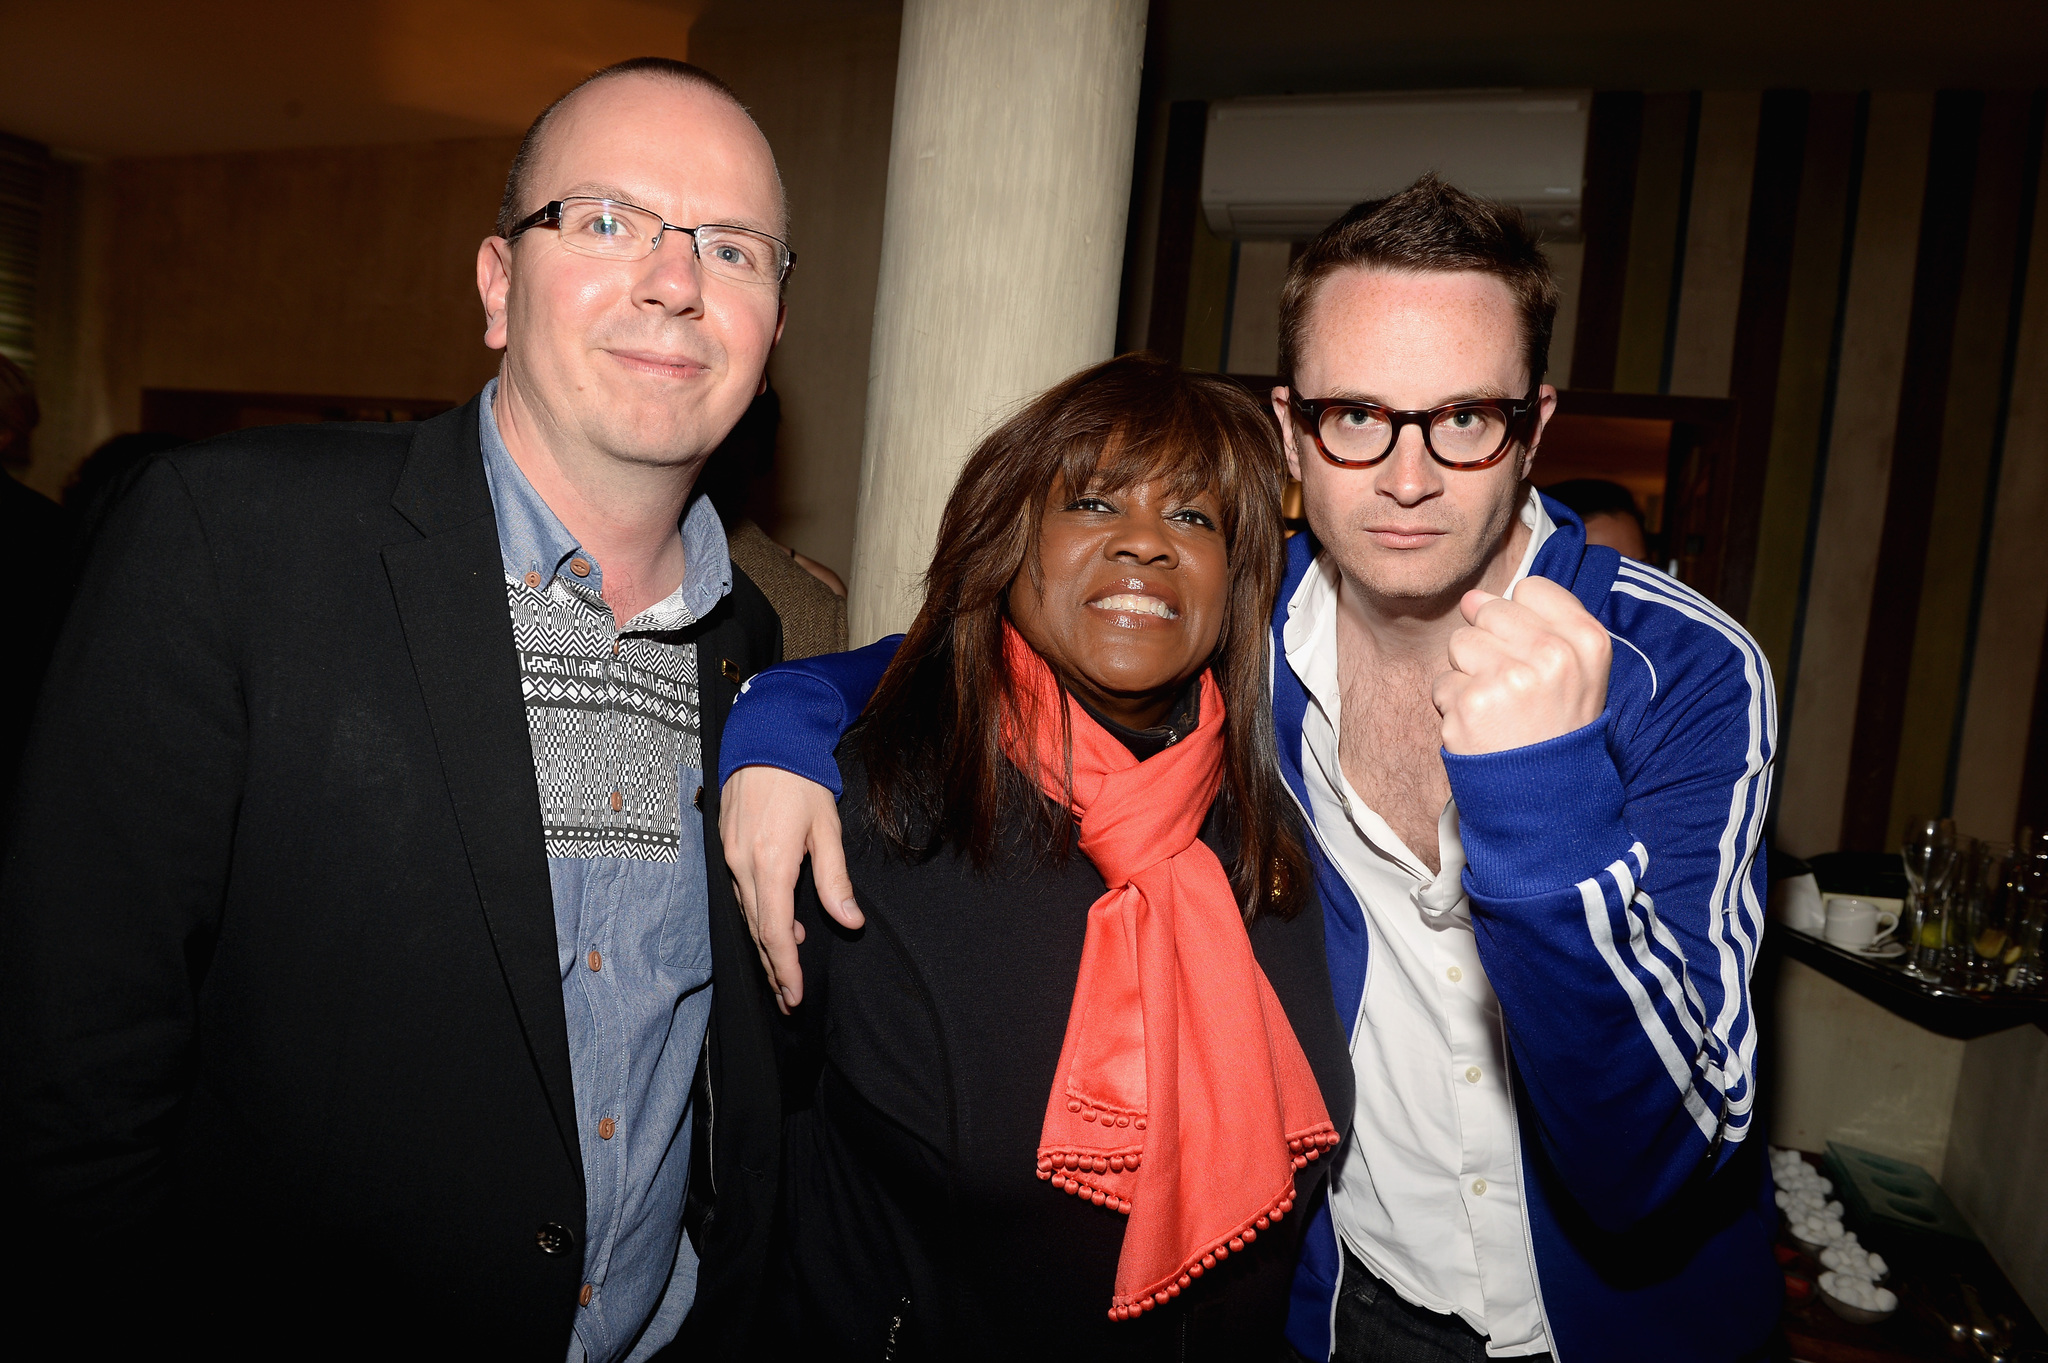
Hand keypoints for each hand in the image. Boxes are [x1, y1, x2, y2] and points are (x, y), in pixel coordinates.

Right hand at [719, 765, 860, 1011]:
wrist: (765, 741)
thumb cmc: (800, 781)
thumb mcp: (827, 830)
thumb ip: (835, 880)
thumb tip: (850, 922)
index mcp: (770, 864)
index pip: (776, 932)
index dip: (786, 968)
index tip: (794, 996)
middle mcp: (742, 867)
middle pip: (757, 931)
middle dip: (774, 968)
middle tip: (789, 999)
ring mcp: (730, 858)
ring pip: (747, 915)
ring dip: (767, 944)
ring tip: (787, 970)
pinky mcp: (727, 850)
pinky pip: (741, 894)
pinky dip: (759, 916)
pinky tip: (780, 924)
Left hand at [1433, 577, 1610, 755]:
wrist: (1547, 798)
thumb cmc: (1556, 729)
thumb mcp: (1577, 672)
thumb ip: (1535, 624)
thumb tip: (1472, 597)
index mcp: (1587, 641)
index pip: (1532, 589)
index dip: (1522, 619)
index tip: (1532, 653)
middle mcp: (1553, 654)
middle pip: (1489, 611)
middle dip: (1490, 646)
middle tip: (1514, 689)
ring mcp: (1510, 677)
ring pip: (1460, 643)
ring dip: (1468, 675)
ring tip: (1497, 708)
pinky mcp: (1472, 702)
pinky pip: (1444, 681)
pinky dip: (1454, 706)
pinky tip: (1481, 727)